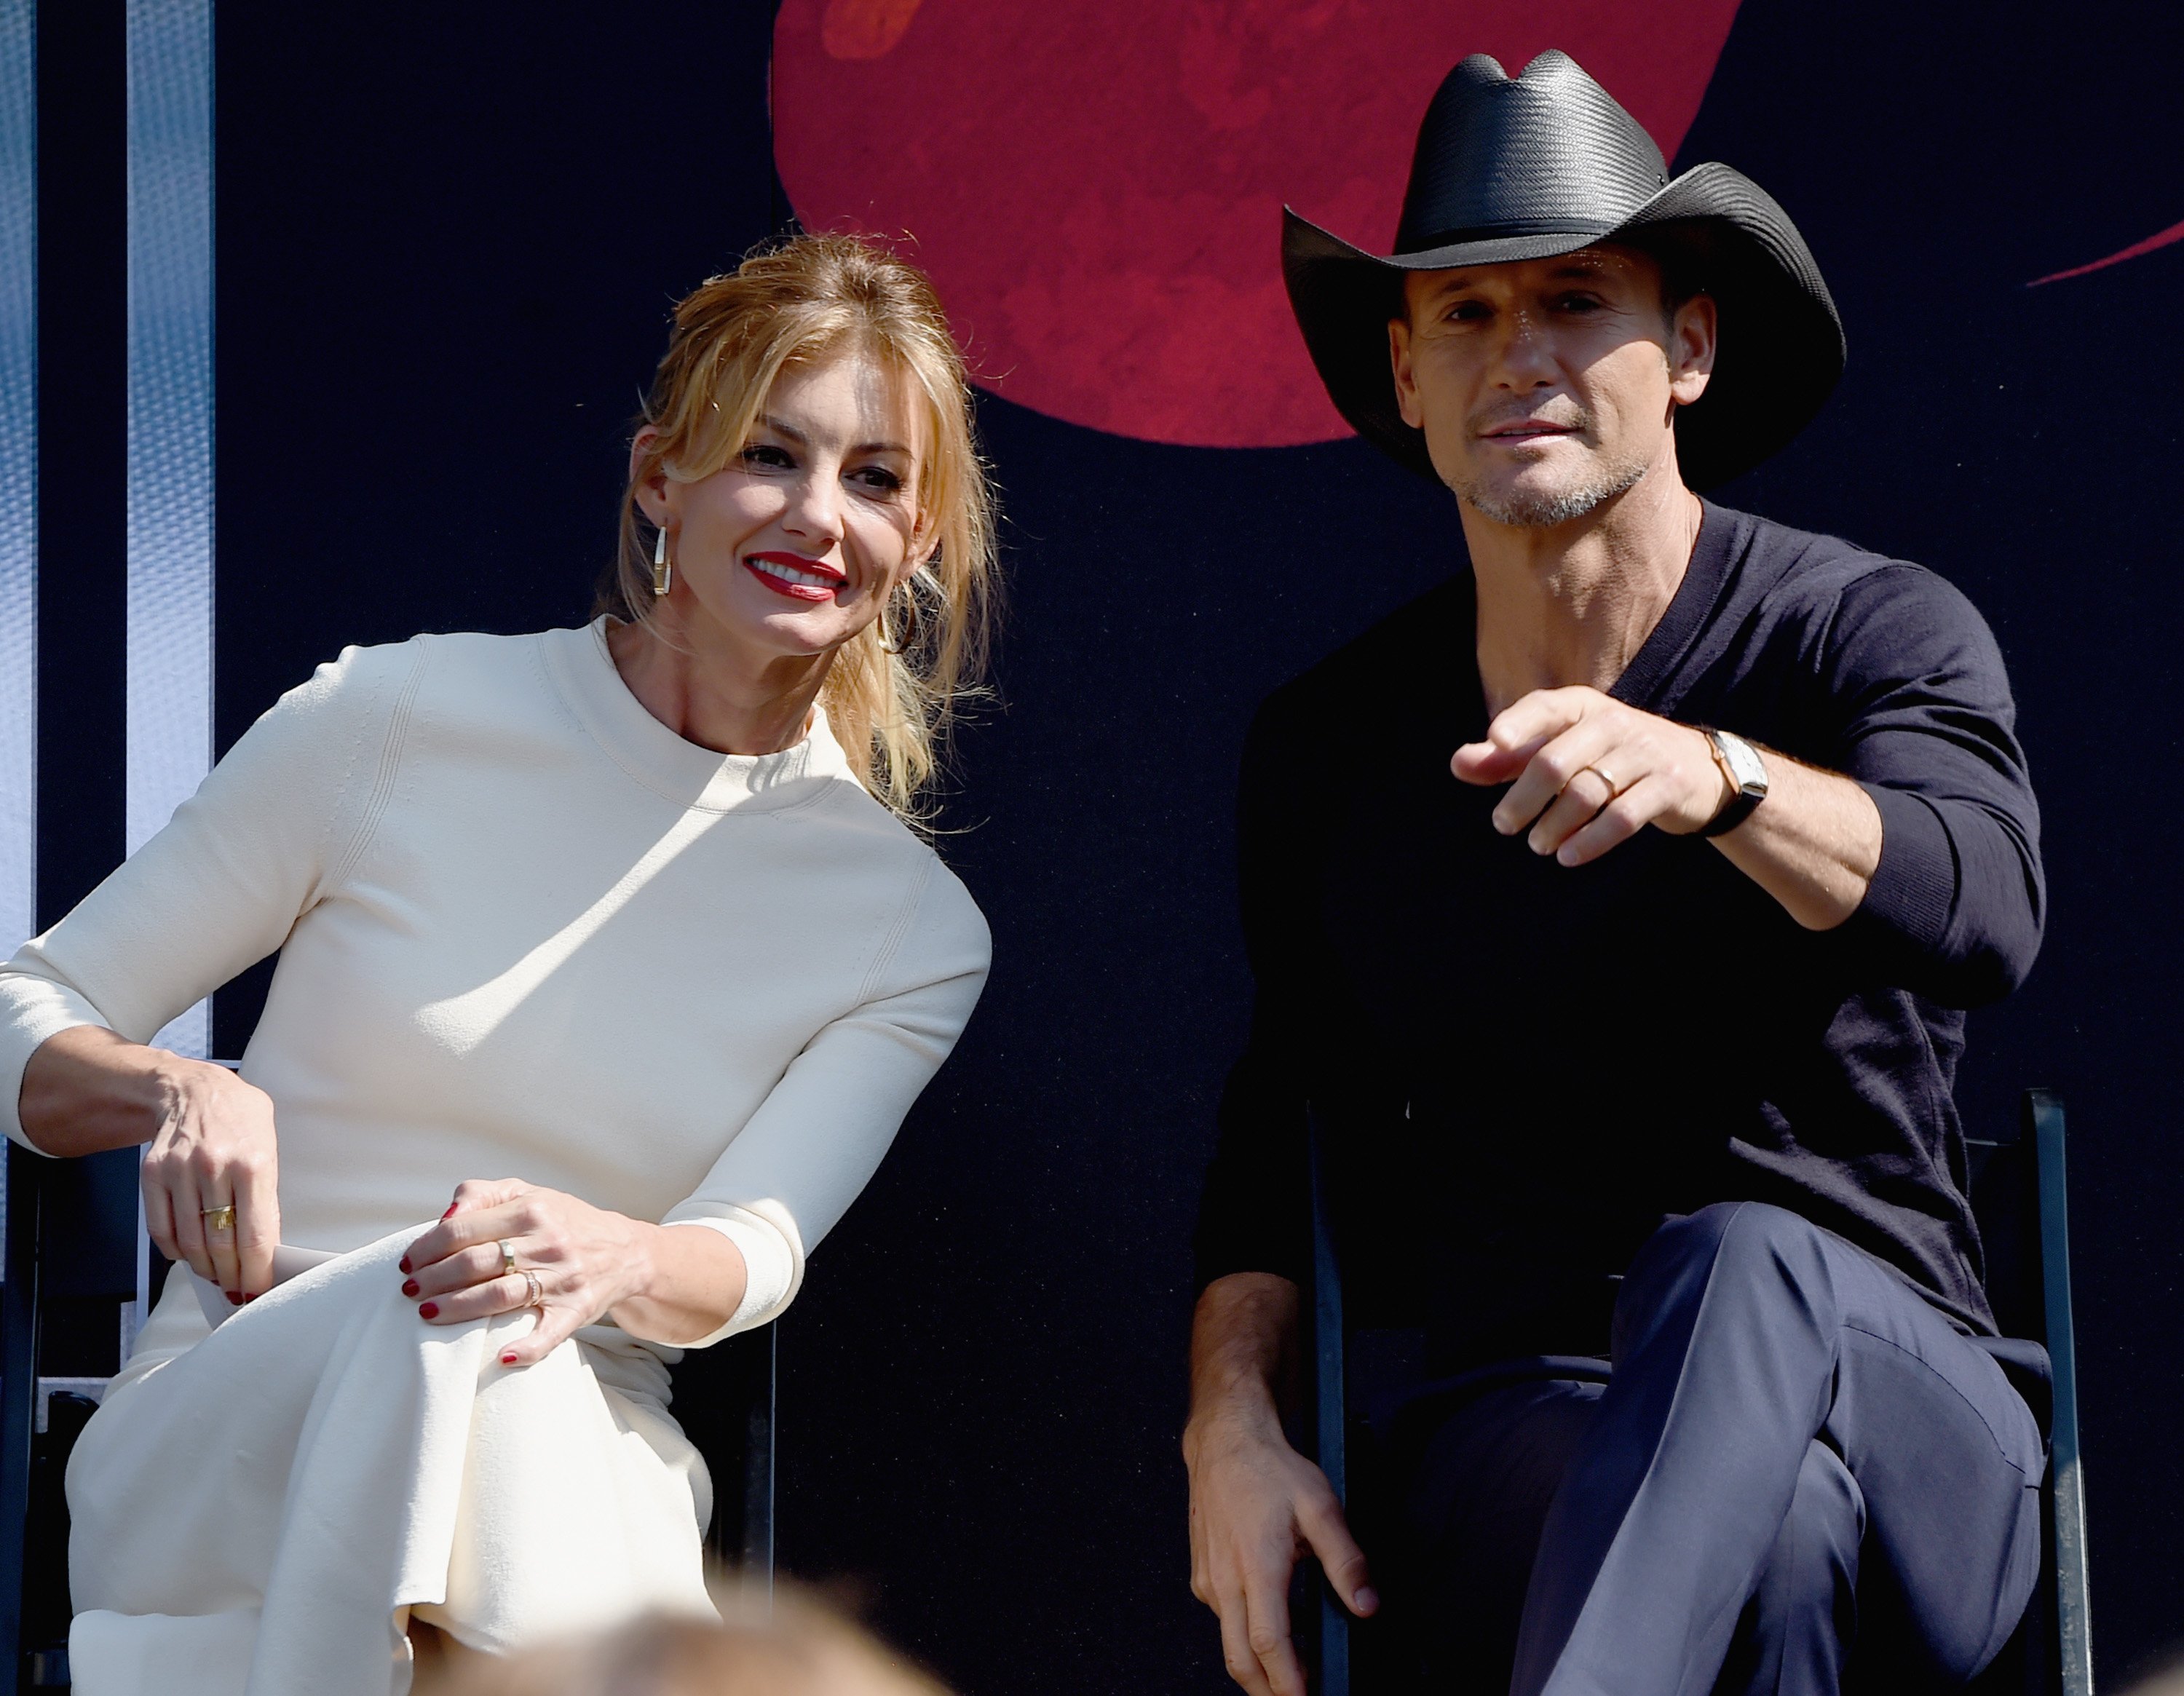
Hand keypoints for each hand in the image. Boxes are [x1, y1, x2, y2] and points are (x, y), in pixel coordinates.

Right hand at [140, 1058, 280, 1302]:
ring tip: (216, 1275)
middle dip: (231, 1276)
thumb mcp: (269, 1148)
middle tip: (237, 1290)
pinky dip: (174, 1250)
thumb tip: (267, 1246)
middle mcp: (215, 1168)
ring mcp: (180, 1172)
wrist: (195, 1088)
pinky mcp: (152, 1174)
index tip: (259, 1288)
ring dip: (204, 1268)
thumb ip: (267, 1195)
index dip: (256, 1271)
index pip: (255, 1236)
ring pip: (189, 1242)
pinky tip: (188, 1254)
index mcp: (254, 1164)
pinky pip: (160, 1228)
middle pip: (221, 1245)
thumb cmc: (241, 1120)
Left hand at [399, 1179, 647, 1366]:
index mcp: (531, 1209)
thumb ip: (482, 1195)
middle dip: (433, 1279)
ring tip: (427, 1313)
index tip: (408, 1262)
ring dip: (457, 1308)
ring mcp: (562, 1278)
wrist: (626, 1251)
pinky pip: (549, 1333)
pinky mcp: (576, 1310)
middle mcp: (547, 1242)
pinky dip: (526, 1348)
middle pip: (474, 1263)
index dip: (427, 1247)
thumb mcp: (528, 1193)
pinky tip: (501, 1359)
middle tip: (409, 1290)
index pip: (463, 1229)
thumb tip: (443, 1217)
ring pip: (499, 1297)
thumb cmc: (565, 1222)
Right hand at [1185, 1398, 1376, 1695]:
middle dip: (1269, 1692)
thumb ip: (1346, 1561)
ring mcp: (1209, 1579)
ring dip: (1259, 1664)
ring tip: (1295, 1665)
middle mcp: (1226, 1580)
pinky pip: (1223, 1618)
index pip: (1269, 1645)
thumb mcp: (1321, 1507)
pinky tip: (1273, 1622)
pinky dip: (1246, 1634)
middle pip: (1240, 1659)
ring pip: (1229, 1642)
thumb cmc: (1270, 1468)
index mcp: (1257, 1567)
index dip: (1288, 1683)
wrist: (1224, 1441)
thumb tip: (1366, 1605)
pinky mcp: (1202, 1574)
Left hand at [1452, 685, 1733, 864]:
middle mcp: (1614, 723)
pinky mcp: (1668, 786)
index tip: (1496, 743)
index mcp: (1584, 706)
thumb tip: (1458, 764)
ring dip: (1554, 825)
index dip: (1519, 724)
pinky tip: (1568, 856)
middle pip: (1557, 761)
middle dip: (1524, 798)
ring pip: (1587, 792)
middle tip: (1504, 825)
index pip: (1546, 707)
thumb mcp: (1563, 749)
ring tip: (1538, 845)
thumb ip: (1509, 758)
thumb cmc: (1611, 758)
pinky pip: (1623, 817)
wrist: (1698, 770)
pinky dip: (1591, 841)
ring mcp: (1645, 754)